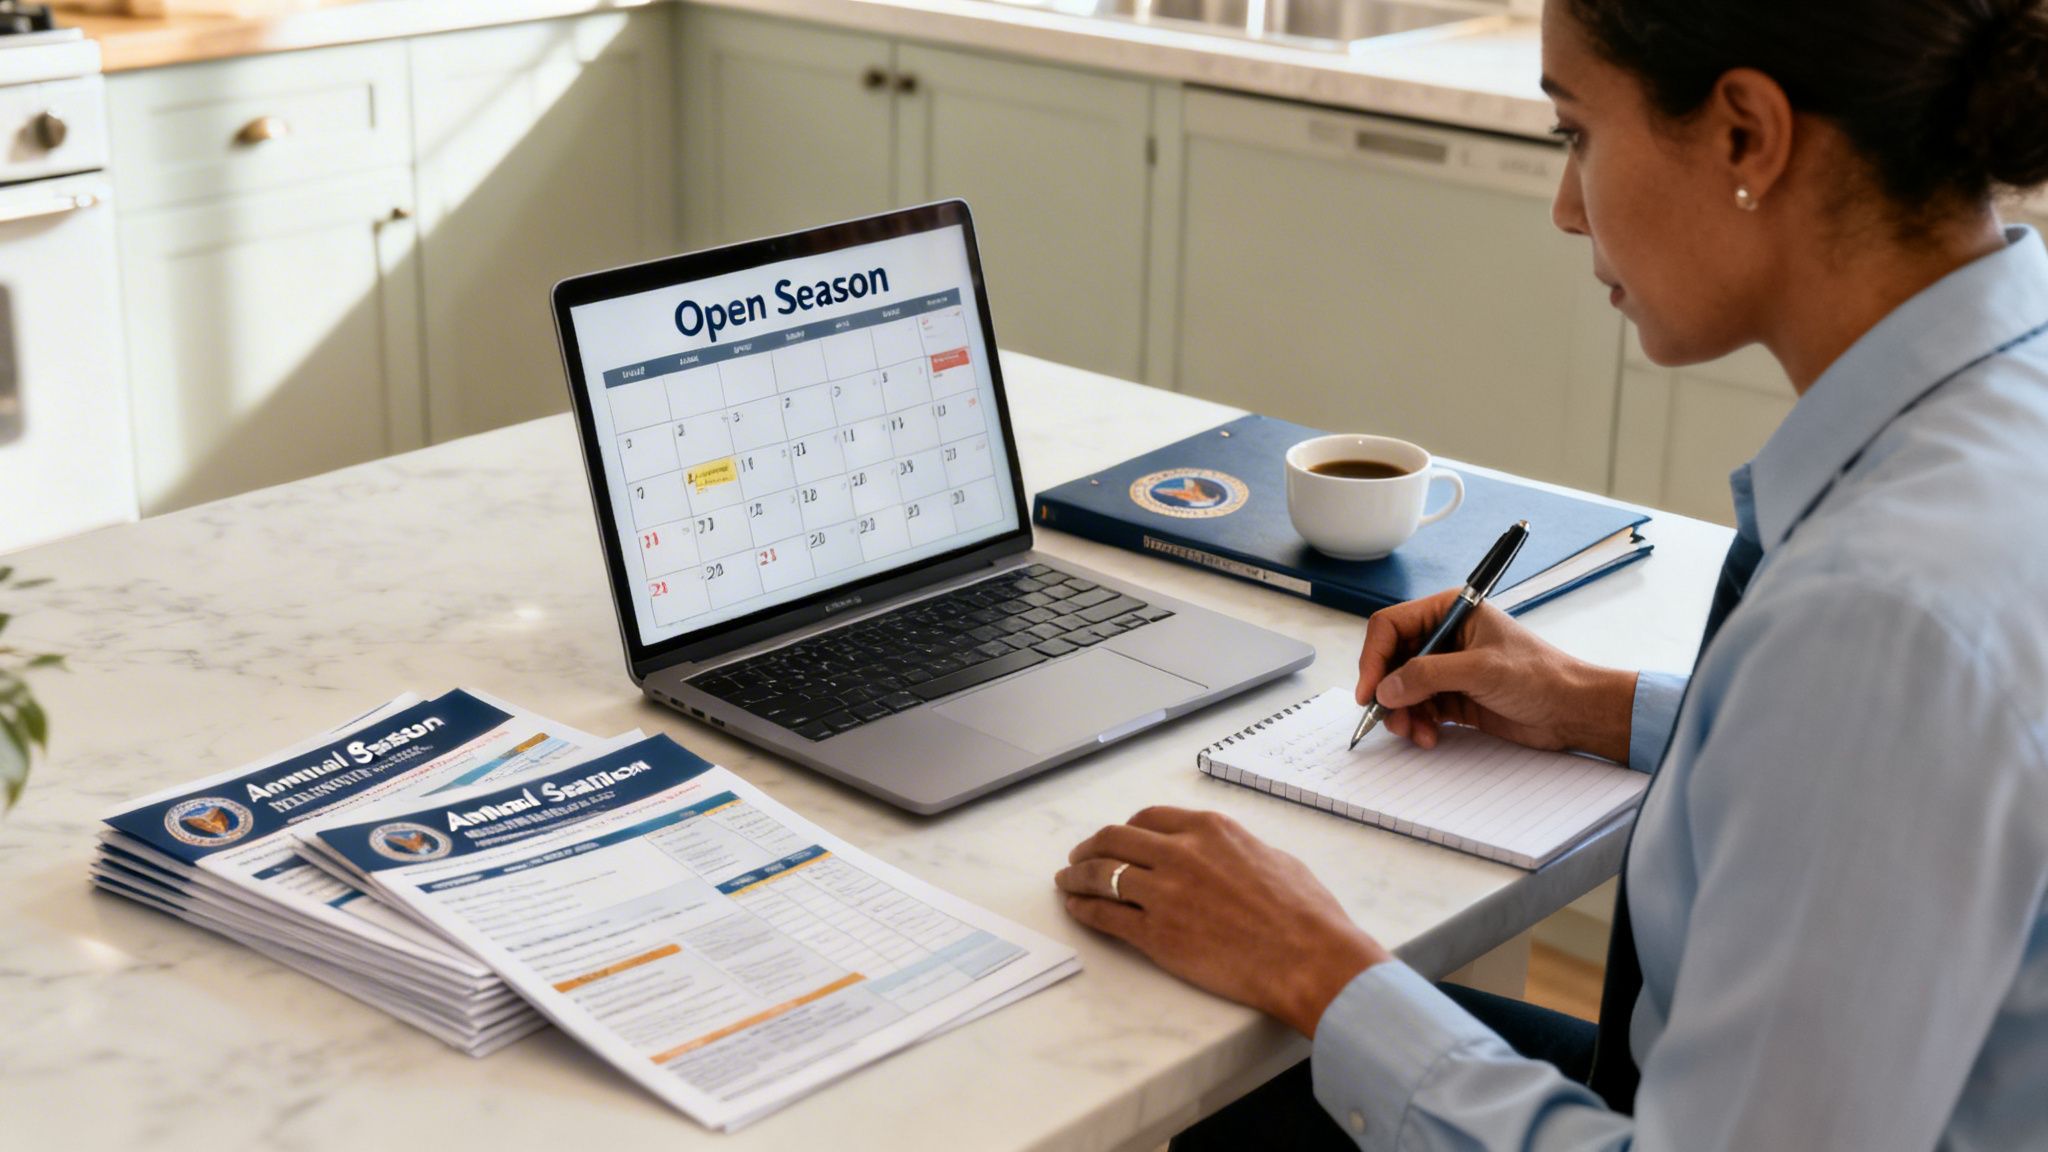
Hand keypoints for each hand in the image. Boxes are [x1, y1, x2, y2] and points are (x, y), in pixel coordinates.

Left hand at [1055, 807, 1388, 1036]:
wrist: (1308, 957)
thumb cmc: (1304, 913)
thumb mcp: (1271, 858)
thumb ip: (1234, 850)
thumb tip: (1221, 856)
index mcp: (1208, 830)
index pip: (1147, 818)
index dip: (1125, 829)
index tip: (1116, 839)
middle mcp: (1179, 854)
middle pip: (1114, 840)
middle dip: (1090, 847)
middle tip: (1078, 858)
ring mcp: (1163, 894)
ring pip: (1101, 875)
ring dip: (1077, 877)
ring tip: (1067, 882)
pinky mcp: (1155, 934)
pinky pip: (1105, 916)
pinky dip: (1084, 910)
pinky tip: (1076, 909)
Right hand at [1356, 589, 1638, 761]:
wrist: (1572, 711)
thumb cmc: (1541, 676)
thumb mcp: (1482, 669)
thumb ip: (1429, 675)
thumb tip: (1387, 688)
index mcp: (1450, 612)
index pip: (1391, 626)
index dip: (1374, 657)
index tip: (1370, 690)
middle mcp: (1443, 636)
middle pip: (1390, 660)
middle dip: (1387, 691)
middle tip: (1388, 718)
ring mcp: (1447, 668)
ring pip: (1401, 689)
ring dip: (1401, 714)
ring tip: (1415, 733)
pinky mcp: (1452, 696)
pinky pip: (1417, 709)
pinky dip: (1416, 724)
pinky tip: (1428, 736)